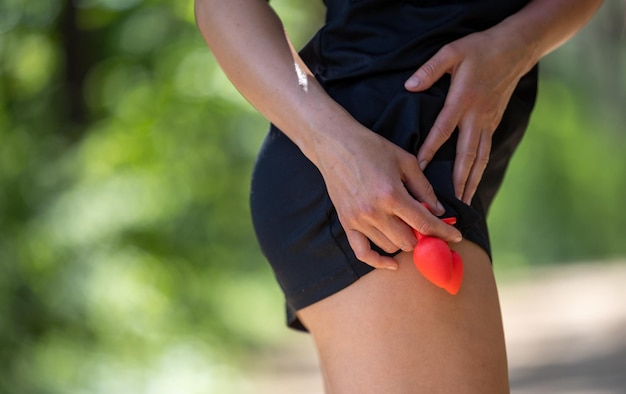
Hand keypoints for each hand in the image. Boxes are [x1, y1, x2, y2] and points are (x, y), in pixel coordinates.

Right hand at [313, 126, 462, 269]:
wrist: (334, 144)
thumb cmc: (371, 147)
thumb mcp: (405, 160)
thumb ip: (424, 188)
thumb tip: (438, 211)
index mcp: (391, 194)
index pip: (424, 223)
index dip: (443, 232)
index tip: (456, 237)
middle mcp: (374, 211)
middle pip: (408, 242)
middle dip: (423, 238)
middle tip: (428, 228)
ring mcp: (358, 220)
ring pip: (389, 247)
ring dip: (403, 243)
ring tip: (407, 229)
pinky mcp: (346, 223)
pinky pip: (362, 252)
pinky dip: (378, 261)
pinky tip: (392, 263)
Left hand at [404, 29, 533, 203]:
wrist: (516, 48)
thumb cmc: (480, 49)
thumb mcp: (452, 52)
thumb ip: (430, 70)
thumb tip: (409, 86)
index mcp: (463, 100)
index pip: (443, 130)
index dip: (430, 149)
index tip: (419, 168)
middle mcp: (476, 116)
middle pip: (466, 154)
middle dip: (458, 180)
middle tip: (452, 203)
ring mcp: (488, 122)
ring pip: (480, 158)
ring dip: (472, 181)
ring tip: (465, 202)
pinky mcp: (494, 123)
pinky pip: (486, 151)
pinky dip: (479, 170)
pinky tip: (473, 182)